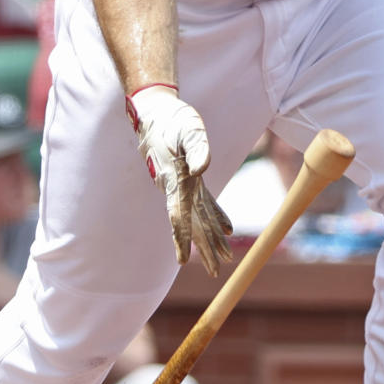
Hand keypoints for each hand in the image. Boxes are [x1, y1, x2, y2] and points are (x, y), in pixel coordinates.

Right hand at [127, 85, 232, 275]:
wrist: (156, 111)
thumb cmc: (173, 119)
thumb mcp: (189, 129)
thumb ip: (197, 148)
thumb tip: (203, 169)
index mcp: (175, 180)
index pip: (178, 215)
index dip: (181, 237)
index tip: (183, 260)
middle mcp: (177, 188)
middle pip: (191, 224)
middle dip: (203, 248)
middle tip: (216, 272)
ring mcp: (183, 184)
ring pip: (199, 217)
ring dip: (212, 237)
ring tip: (225, 258)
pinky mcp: (190, 177)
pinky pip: (203, 203)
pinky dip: (215, 216)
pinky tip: (227, 228)